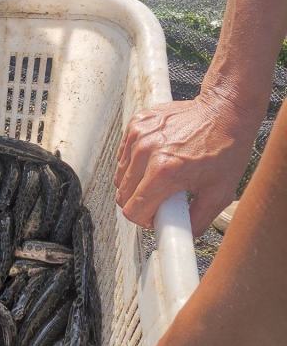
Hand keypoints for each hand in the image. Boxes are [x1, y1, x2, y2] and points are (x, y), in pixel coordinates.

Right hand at [115, 90, 260, 234]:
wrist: (224, 109)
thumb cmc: (226, 147)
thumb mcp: (220, 192)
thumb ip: (197, 221)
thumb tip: (179, 236)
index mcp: (164, 172)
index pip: (132, 210)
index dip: (144, 219)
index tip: (157, 215)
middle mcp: (145, 152)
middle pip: (122, 194)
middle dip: (140, 202)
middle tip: (162, 196)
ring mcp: (138, 136)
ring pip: (120, 175)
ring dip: (136, 182)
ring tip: (160, 175)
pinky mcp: (136, 124)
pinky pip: (123, 155)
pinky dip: (135, 161)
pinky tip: (156, 156)